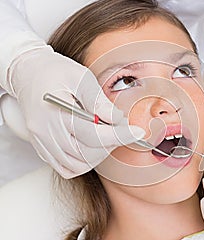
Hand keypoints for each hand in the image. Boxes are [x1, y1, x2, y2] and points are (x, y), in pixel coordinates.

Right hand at [9, 46, 144, 177]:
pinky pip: (65, 168)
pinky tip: (90, 145)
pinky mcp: (41, 147)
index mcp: (56, 112)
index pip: (94, 134)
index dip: (120, 135)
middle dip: (110, 144)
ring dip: (97, 156)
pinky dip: (82, 162)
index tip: (138, 133)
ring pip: (76, 165)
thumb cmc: (55, 71)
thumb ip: (98, 100)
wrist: (28, 73)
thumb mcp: (80, 76)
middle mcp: (46, 132)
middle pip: (86, 153)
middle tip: (120, 128)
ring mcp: (42, 142)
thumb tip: (117, 119)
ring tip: (105, 135)